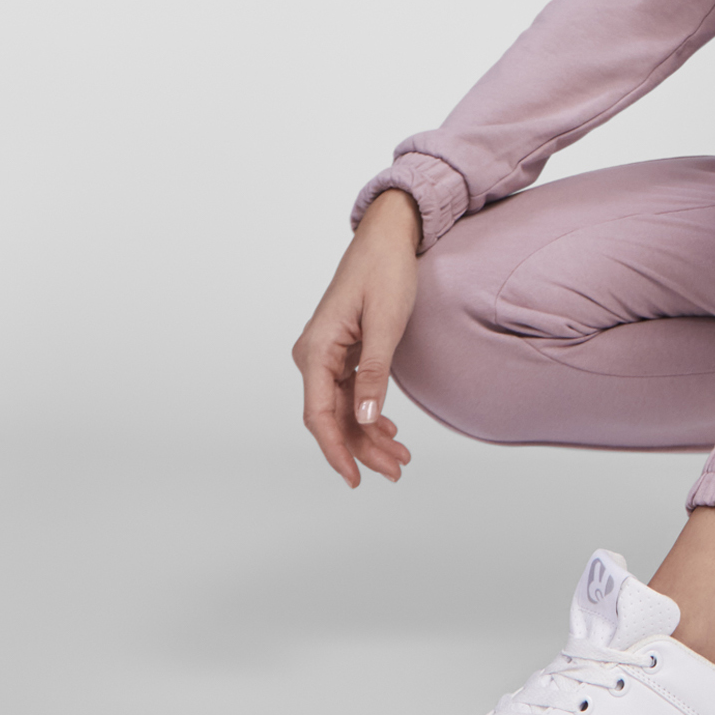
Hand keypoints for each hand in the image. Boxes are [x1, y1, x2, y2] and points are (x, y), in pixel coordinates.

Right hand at [291, 186, 420, 486]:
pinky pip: (350, 392)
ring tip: (400, 458)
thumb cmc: (385, 270)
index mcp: (317, 350)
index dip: (336, 450)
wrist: (389, 236)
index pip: (319, 415)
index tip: (354, 477)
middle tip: (396, 471)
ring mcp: (327, 354)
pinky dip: (369, 413)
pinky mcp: (342, 351)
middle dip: (362, 448)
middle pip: (333, 417)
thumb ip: (374, 373)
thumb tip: (366, 419)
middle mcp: (314, 356)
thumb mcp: (387, 323)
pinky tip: (388, 430)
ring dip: (369, 435)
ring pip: (344, 409)